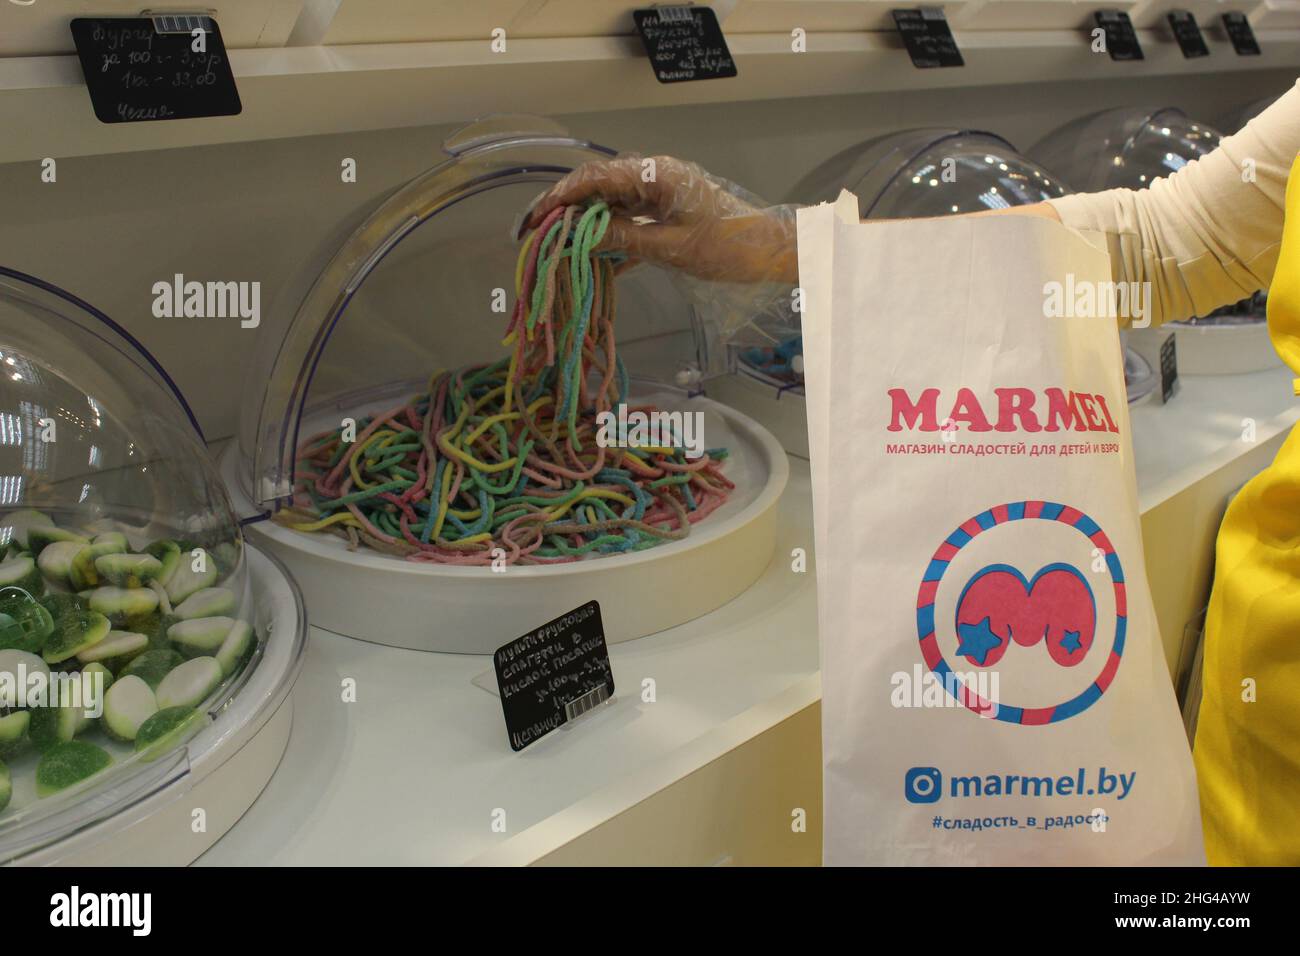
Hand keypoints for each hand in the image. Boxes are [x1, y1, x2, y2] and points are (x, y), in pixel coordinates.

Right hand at [523, 155, 798, 285]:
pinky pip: (628, 222)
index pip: (595, 178)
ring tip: (554, 250)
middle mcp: (652, 176)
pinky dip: (610, 240)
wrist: (770, 251)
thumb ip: (624, 238)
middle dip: (564, 212)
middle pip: (597, 189)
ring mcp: (658, 193)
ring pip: (609, 206)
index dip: (559, 197)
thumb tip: (579, 235)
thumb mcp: (671, 247)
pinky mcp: (664, 213)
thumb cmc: (728, 246)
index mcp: (654, 174)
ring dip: (583, 228)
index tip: (534, 219)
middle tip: (533, 235)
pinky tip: (591, 262)